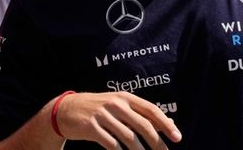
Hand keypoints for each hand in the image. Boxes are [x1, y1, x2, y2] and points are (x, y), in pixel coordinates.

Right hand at [55, 92, 181, 149]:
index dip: (166, 124)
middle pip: (143, 125)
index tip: (177, 138)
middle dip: (157, 142)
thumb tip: (168, 122)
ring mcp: (103, 115)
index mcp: (125, 97)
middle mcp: (116, 104)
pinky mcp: (91, 127)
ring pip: (129, 137)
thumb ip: (141, 113)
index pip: (151, 110)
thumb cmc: (98, 109)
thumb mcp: (119, 105)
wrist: (65, 110)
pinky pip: (111, 144)